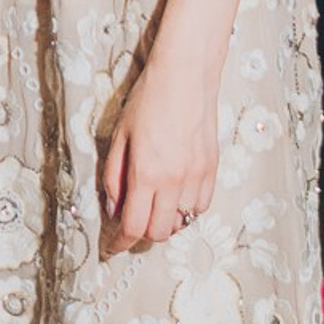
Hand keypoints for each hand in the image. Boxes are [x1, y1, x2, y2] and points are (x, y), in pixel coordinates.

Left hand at [102, 57, 220, 247]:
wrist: (185, 75)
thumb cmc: (147, 99)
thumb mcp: (120, 134)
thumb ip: (114, 175)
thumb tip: (114, 208)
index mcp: (146, 173)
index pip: (133, 226)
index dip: (119, 243)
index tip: (111, 248)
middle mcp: (174, 181)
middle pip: (158, 232)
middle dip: (141, 233)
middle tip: (131, 221)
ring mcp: (196, 177)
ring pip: (181, 223)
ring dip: (164, 221)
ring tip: (153, 206)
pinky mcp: (212, 170)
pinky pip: (200, 207)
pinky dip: (186, 210)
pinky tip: (175, 195)